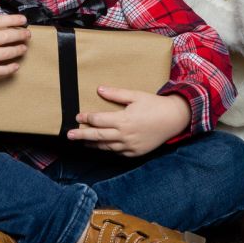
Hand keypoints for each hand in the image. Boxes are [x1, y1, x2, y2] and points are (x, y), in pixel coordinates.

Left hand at [66, 88, 191, 156]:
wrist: (174, 120)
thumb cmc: (154, 105)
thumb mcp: (135, 95)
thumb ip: (116, 94)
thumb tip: (99, 90)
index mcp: (123, 120)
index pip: (98, 120)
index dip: (86, 118)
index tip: (77, 116)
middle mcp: (125, 135)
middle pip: (97, 136)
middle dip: (82, 135)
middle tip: (69, 135)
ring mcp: (130, 146)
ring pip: (106, 147)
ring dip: (92, 145)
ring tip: (81, 142)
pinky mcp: (135, 153)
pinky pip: (117, 152)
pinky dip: (107, 149)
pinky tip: (100, 146)